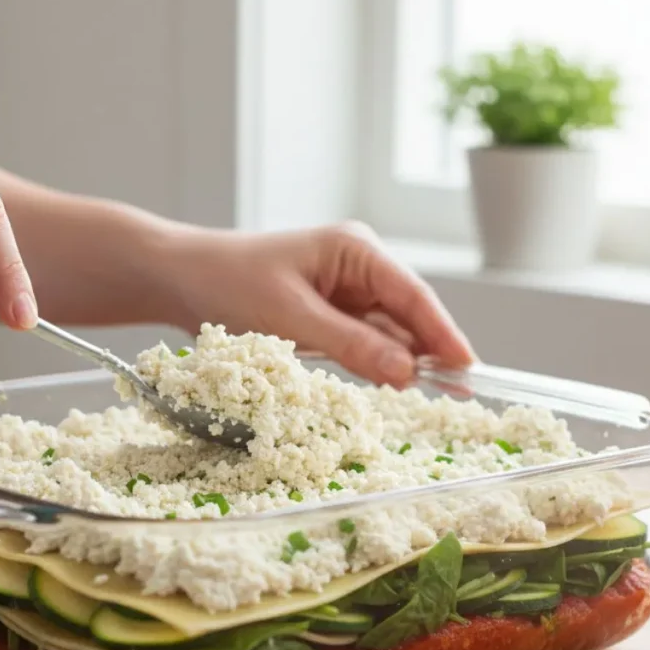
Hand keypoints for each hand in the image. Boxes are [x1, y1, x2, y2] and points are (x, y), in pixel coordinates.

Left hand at [163, 221, 475, 386]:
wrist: (181, 280)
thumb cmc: (229, 285)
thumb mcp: (290, 319)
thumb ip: (351, 345)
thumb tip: (407, 373)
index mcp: (355, 250)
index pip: (413, 295)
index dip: (444, 334)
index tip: (469, 369)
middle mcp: (357, 266)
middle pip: (406, 315)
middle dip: (428, 353)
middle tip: (457, 396)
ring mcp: (343, 290)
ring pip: (386, 333)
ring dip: (400, 363)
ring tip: (429, 399)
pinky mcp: (328, 313)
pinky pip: (361, 341)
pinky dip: (372, 363)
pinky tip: (387, 387)